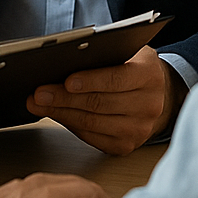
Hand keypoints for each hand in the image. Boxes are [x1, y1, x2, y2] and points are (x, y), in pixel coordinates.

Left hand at [27, 45, 185, 154]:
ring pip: (92, 122)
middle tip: (39, 93)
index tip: (66, 81)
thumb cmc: (134, 69)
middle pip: (99, 103)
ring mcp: (139, 129)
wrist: (159, 96)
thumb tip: (64, 61)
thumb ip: (104, 55)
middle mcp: (149, 105)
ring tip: (39, 104)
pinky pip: (92, 137)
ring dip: (61, 113)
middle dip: (64, 98)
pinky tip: (55, 115)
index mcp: (150, 75)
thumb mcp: (127, 53)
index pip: (117, 79)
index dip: (90, 80)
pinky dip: (70, 125)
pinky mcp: (127, 145)